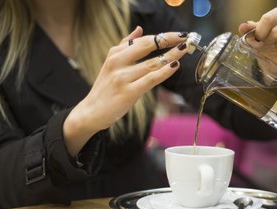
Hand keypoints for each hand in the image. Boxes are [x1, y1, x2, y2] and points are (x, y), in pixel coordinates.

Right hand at [63, 27, 188, 155]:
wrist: (91, 112)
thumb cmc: (105, 88)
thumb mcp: (111, 63)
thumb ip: (125, 45)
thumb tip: (139, 29)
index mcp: (115, 54)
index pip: (142, 40)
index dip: (162, 36)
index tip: (178, 34)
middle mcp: (117, 62)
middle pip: (147, 46)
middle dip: (168, 40)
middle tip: (185, 38)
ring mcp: (122, 77)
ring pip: (152, 63)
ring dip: (171, 56)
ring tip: (184, 50)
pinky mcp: (128, 93)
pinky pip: (150, 79)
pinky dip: (164, 72)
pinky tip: (174, 66)